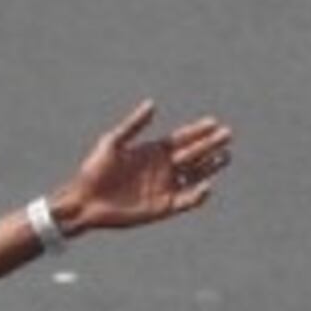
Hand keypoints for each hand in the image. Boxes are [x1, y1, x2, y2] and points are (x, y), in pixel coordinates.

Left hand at [51, 100, 231, 233]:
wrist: (84, 201)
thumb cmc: (94, 170)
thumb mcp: (113, 142)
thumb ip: (133, 125)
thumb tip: (152, 103)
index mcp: (153, 150)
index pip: (182, 138)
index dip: (198, 131)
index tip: (213, 122)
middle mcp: (163, 168)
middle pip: (194, 154)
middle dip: (210, 144)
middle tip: (227, 134)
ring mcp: (165, 187)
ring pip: (196, 175)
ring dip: (211, 167)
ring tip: (225, 156)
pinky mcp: (163, 207)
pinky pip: (186, 200)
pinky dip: (198, 195)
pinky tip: (206, 186)